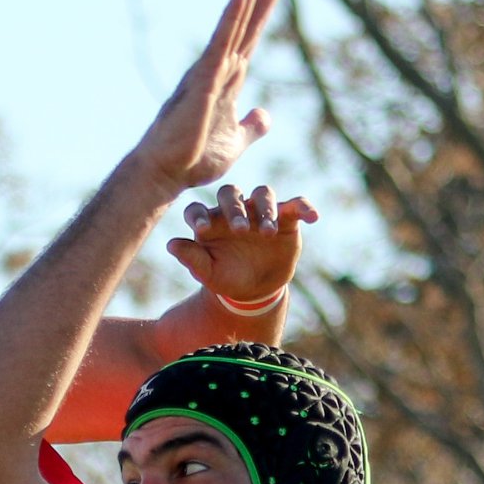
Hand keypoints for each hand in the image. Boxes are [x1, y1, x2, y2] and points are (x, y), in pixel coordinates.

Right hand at [132, 0, 284, 196]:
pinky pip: (220, 43)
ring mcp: (209, 72)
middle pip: (246, 23)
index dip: (265, 8)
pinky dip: (231, 17)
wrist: (165, 174)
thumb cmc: (192, 160)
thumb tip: (265, 115)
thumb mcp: (235, 142)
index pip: (251, 35)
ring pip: (233, 26)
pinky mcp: (203, 81)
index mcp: (228, 79)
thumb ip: (251, 127)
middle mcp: (218, 69)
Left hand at [165, 185, 317, 305]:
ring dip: (265, 209)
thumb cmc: (226, 277)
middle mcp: (233, 209)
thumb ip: (192, 258)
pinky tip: (312, 216)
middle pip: (230, 194)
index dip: (198, 215)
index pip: (198, 209)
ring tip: (268, 232)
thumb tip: (171, 244)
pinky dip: (304, 206)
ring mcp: (259, 211)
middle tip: (240, 230)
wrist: (255, 289)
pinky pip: (296, 205)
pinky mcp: (285, 217)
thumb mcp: (208, 273)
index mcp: (209, 221)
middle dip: (234, 209)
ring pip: (262, 195)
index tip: (201, 229)